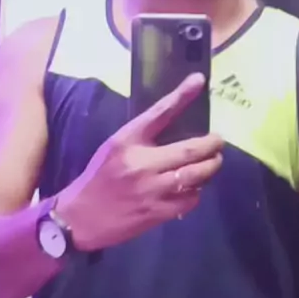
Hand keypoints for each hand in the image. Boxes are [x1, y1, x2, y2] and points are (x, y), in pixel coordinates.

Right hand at [57, 73, 223, 250]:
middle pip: (189, 150)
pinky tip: (194, 188)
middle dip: (212, 145)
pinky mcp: (156, 213)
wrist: (80, 217)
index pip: (159, 112)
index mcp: (127, 141)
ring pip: (195, 176)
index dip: (182, 95)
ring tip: (213, 162)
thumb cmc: (100, 178)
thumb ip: (143, 137)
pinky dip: (197, 192)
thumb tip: (179, 126)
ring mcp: (150, 190)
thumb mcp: (115, 148)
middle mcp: (140, 163)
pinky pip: (189, 200)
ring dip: (210, 167)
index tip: (199, 80)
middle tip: (218, 142)